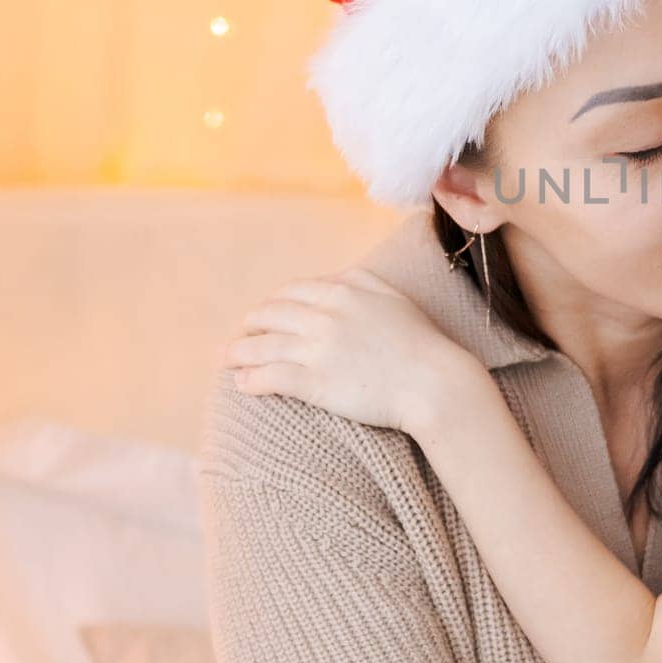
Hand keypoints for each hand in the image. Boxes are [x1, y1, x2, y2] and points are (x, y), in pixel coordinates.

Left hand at [219, 267, 484, 434]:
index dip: (271, 304)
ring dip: (239, 353)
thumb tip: (336, 278)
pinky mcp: (314, 382)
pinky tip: (242, 384)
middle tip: (240, 337)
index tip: (264, 315)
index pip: (290, 293)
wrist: (433, 382)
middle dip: (249, 326)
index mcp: (342, 292)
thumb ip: (361, 280)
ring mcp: (316, 350)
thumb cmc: (420, 341)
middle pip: (268, 316)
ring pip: (262, 346)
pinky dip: (250, 379)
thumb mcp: (393, 296)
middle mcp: (323, 316)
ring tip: (228, 360)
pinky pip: (269, 377)